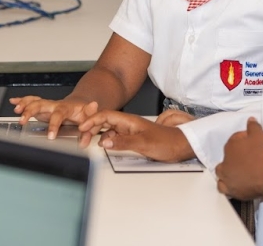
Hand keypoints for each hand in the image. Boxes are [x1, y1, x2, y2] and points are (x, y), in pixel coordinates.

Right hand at [9, 95, 97, 138]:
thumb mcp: (90, 121)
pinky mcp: (43, 106)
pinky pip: (31, 101)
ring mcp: (48, 105)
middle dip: (30, 111)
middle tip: (23, 120)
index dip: (54, 125)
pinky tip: (13, 102)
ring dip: (24, 104)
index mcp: (67, 108)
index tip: (50, 136)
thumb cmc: (84, 113)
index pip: (58, 115)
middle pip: (41, 104)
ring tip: (16, 110)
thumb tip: (84, 142)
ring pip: (34, 101)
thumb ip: (88, 131)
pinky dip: (22, 100)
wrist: (81, 104)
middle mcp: (55, 104)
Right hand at [78, 109, 194, 160]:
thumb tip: (105, 142)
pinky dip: (107, 140)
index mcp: (130, 120)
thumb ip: (123, 142)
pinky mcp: (133, 138)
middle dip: (92, 126)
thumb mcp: (143, 144)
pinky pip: (116, 136)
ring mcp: (131, 130)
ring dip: (98, 133)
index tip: (82, 127)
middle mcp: (129, 124)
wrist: (181, 146)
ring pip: (110, 129)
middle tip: (82, 136)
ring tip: (88, 141)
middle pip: (105, 121)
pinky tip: (104, 145)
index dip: (93, 119)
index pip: (107, 115)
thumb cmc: (166, 142)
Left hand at [214, 118, 262, 200]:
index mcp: (229, 146)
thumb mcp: (259, 134)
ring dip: (227, 175)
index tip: (251, 146)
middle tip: (243, 162)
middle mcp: (224, 163)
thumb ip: (253, 126)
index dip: (243, 143)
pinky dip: (229, 188)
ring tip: (237, 175)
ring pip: (221, 177)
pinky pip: (225, 190)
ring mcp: (227, 178)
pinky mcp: (232, 191)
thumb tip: (250, 120)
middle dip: (231, 161)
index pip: (233, 142)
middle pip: (224, 161)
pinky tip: (237, 186)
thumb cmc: (261, 152)